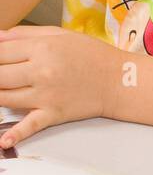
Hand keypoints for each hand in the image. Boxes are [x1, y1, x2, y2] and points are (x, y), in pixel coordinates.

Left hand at [0, 25, 120, 146]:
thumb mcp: (59, 34)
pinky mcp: (53, 114)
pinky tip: (3, 140)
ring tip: (0, 91)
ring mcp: (46, 95)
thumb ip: (25, 34)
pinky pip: (30, 126)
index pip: (0, 52)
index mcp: (42, 48)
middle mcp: (41, 72)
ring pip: (5, 98)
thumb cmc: (90, 54)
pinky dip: (15, 134)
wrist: (119, 80)